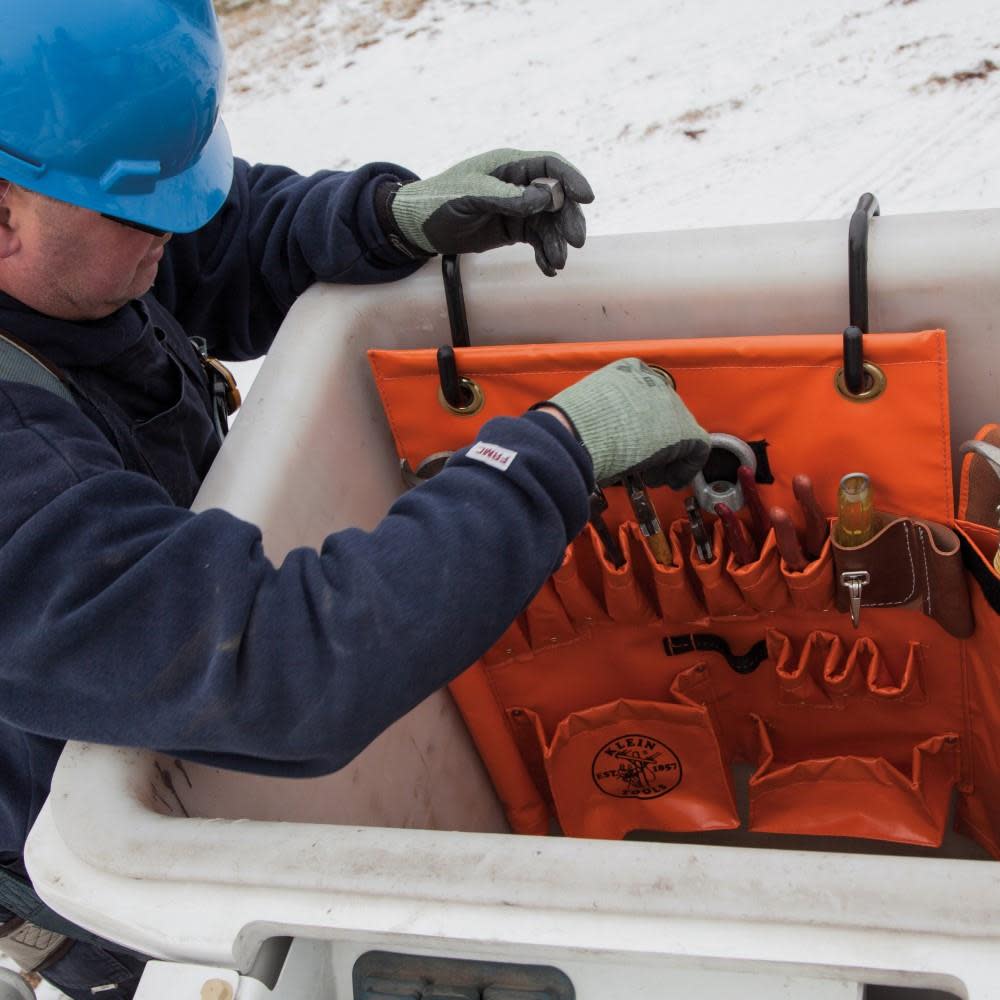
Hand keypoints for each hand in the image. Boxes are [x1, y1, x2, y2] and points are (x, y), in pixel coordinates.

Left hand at [386, 149, 593, 275]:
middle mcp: (518, 184)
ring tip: (557, 262)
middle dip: (568, 219)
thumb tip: (546, 199)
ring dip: (557, 242)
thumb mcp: (470, 197)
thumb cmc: (438, 202)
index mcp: (508, 166)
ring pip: (549, 223)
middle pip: (556, 199)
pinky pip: (537, 239)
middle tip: (575, 242)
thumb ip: (506, 197)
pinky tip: (548, 268)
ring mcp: (516, 207)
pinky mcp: (512, 228)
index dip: (571, 180)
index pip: (549, 167)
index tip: (587, 198)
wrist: (416, 226)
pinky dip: (544, 253)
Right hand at [540, 358, 709, 486]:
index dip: (643, 426)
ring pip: (680, 432)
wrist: (574, 435)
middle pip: (666, 415)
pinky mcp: (682, 430)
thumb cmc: (569, 426)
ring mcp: (670, 404)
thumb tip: (606, 433)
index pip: (646, 399)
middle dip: (657, 443)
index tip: (636, 443)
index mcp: (628, 370)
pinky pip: (695, 450)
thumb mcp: (586, 409)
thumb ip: (604, 415)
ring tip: (651, 475)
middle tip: (644, 464)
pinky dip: (684, 468)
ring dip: (669, 457)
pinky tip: (669, 481)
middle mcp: (653, 382)